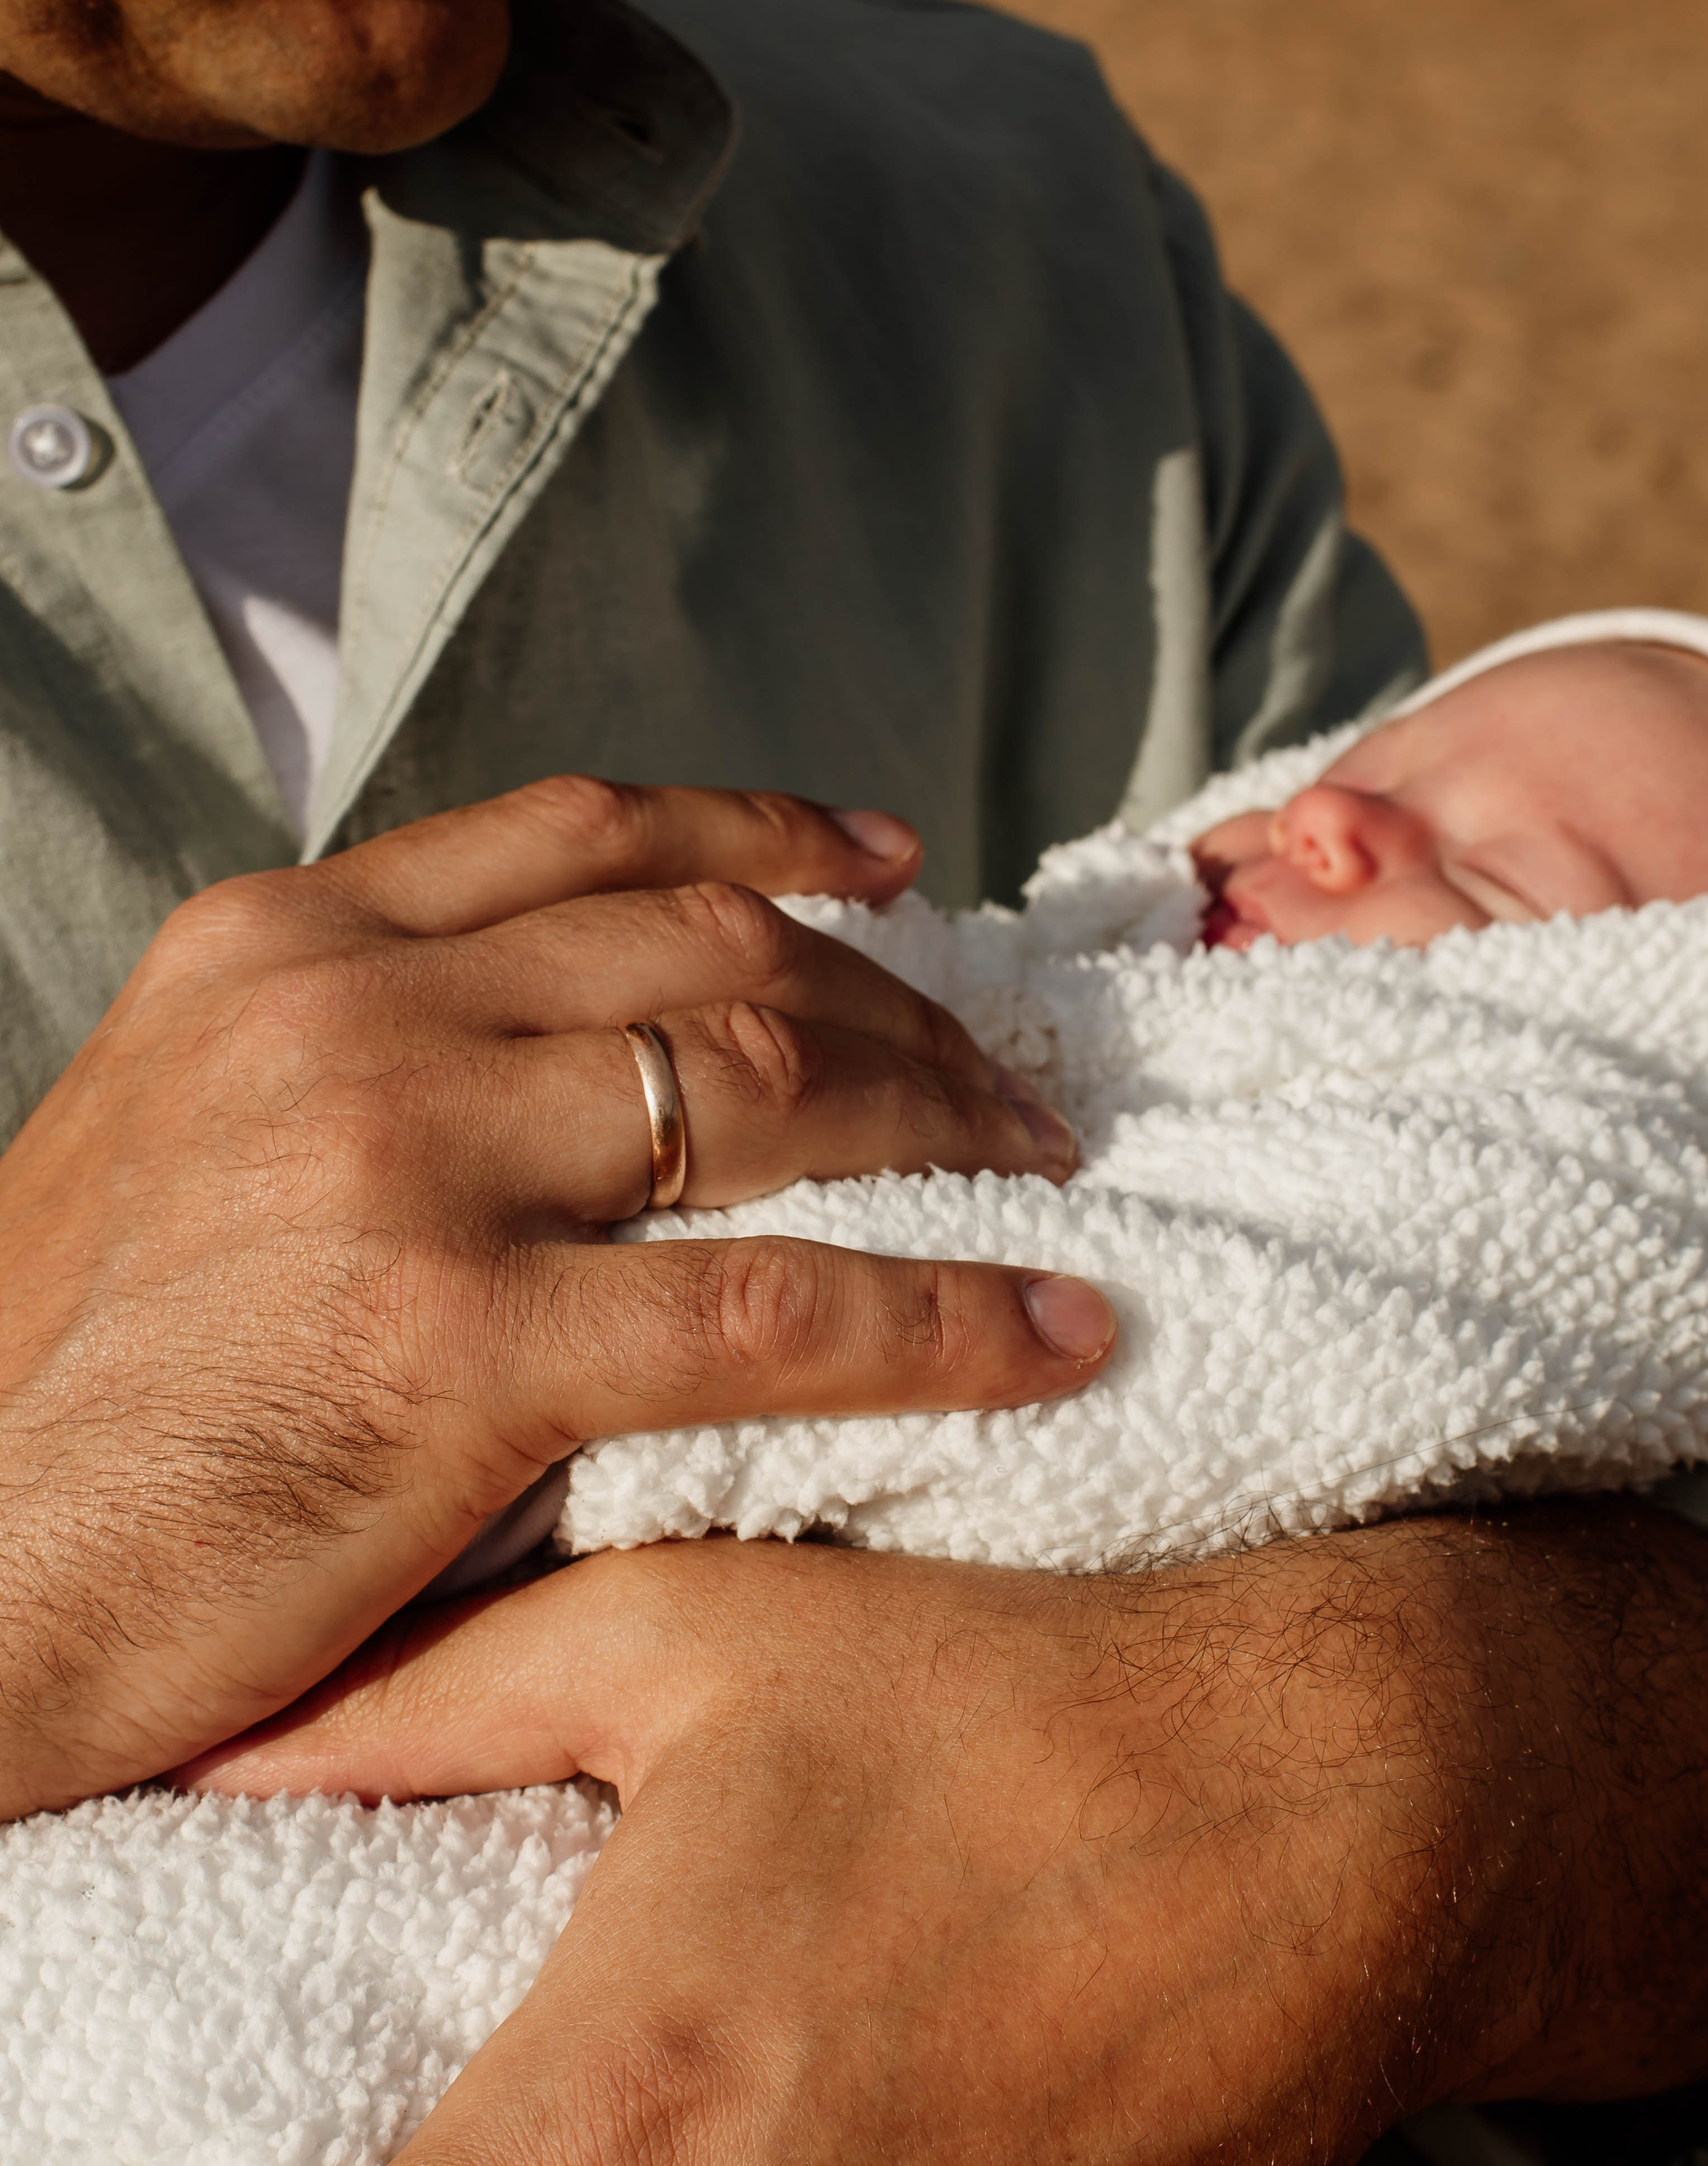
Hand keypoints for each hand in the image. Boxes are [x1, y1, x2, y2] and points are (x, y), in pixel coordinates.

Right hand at [0, 779, 1110, 1817]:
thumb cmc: (68, 1389)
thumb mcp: (181, 1135)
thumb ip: (355, 1055)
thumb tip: (559, 1049)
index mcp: (281, 948)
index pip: (583, 834)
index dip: (765, 829)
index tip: (888, 862)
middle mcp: (348, 1013)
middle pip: (716, 948)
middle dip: (898, 1005)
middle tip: (1003, 1076)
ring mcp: (404, 1161)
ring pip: (771, 1083)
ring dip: (945, 1120)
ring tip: (1046, 1169)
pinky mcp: (456, 1343)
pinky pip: (774, 1307)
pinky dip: (943, 1315)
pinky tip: (1050, 1334)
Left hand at [190, 1506, 1707, 2162]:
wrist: (1329, 1801)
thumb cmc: (1009, 1694)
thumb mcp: (700, 1638)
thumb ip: (431, 1702)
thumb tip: (222, 1741)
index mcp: (617, 2099)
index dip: (265, 2151)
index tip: (296, 2080)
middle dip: (445, 2144)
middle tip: (465, 2049)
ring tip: (622, 2070)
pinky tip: (739, 2093)